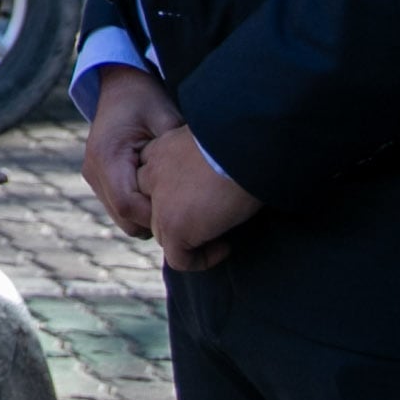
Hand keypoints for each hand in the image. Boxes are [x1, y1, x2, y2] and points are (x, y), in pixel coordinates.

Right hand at [81, 63, 183, 239]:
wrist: (119, 83)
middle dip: (158, 223)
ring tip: (179, 202)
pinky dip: (143, 208)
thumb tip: (207, 176)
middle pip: (126, 220)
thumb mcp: (166, 117)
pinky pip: (122, 209)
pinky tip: (165, 194)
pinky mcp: (99, 179)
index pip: (129, 206)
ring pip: (124, 219)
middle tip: (191, 212)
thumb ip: (177, 151)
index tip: (190, 213)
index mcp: (106, 156)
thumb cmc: (144, 97)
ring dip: (150, 217)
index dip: (159, 217)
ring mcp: (93, 177)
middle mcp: (94, 170)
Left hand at [143, 124, 262, 269]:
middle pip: (150, 206)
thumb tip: (216, 169)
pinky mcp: (174, 225)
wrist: (249, 145)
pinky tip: (224, 247)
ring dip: (188, 239)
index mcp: (161, 149)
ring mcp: (160, 203)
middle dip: (171, 217)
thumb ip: (200, 155)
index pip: (152, 177)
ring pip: (163, 232)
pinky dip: (199, 259)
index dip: (170, 192)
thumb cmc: (243, 139)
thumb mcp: (213, 140)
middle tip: (204, 220)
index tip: (200, 197)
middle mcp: (153, 174)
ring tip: (220, 234)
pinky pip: (178, 257)